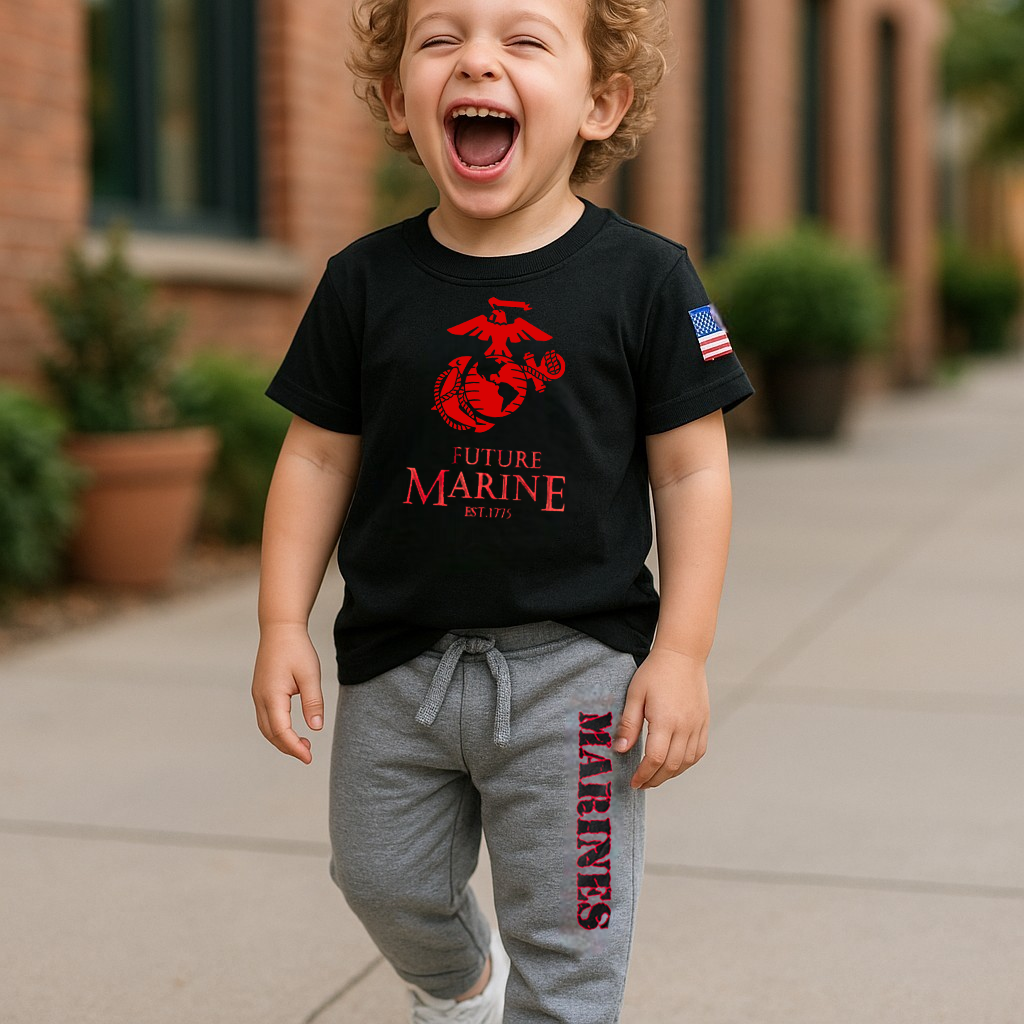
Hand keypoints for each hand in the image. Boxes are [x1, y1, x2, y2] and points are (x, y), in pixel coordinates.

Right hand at [252, 624, 323, 763]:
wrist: (280, 628)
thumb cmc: (296, 649)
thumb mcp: (310, 675)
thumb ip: (313, 702)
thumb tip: (316, 728)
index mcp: (272, 696)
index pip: (281, 731)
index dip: (294, 747)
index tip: (309, 758)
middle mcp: (260, 698)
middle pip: (270, 734)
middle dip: (288, 747)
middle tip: (308, 754)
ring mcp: (258, 695)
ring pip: (266, 727)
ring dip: (281, 740)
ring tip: (302, 744)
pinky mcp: (260, 691)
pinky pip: (265, 717)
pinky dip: (277, 729)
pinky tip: (291, 729)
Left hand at [613, 648, 709, 788]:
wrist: (682, 655)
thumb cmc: (655, 672)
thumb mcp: (635, 695)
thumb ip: (628, 724)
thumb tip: (620, 750)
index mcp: (665, 720)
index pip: (654, 759)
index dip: (643, 775)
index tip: (633, 782)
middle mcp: (685, 726)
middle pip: (671, 765)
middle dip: (655, 779)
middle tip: (641, 784)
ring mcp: (697, 725)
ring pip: (687, 762)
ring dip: (671, 774)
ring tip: (655, 777)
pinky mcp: (704, 722)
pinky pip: (698, 751)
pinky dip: (686, 763)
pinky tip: (674, 764)